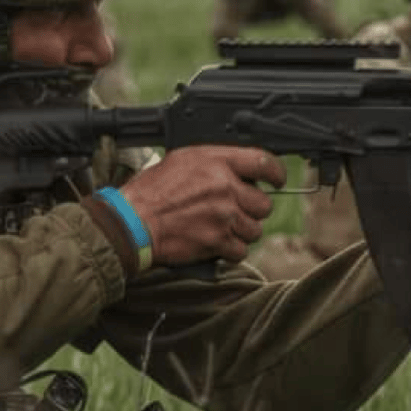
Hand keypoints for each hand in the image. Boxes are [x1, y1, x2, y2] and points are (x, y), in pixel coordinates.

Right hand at [120, 146, 285, 264]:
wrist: (133, 222)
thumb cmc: (151, 191)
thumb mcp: (181, 160)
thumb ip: (214, 162)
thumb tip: (237, 169)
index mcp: (217, 161)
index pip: (264, 162)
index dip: (276, 173)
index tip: (277, 181)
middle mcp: (225, 186)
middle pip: (264, 204)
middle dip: (252, 210)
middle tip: (234, 211)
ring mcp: (224, 215)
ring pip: (255, 229)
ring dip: (242, 232)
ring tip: (221, 228)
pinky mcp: (218, 241)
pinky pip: (241, 250)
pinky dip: (231, 250)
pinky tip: (216, 244)